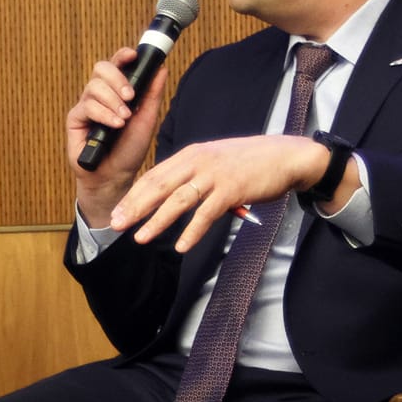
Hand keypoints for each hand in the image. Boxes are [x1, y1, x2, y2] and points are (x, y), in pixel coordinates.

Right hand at [66, 47, 166, 226]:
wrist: (115, 176)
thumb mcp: (147, 119)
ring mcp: (86, 106)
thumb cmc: (130, 150)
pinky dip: (103, 114)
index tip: (133, 55)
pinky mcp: (75, 119)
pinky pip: (87, 106)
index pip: (116, 64)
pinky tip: (114, 125)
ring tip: (124, 119)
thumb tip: (162, 67)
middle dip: (117, 78)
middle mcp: (100, 95)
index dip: (122, 55)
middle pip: (101, 68)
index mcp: (117, 91)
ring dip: (112, 101)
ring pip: (94, 86)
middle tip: (130, 96)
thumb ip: (152, 94)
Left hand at [107, 135, 330, 253]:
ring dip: (157, 221)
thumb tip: (169, 193)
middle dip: (135, 207)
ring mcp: (214, 175)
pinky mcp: (232, 190)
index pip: (154, 175)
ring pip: (178, 200)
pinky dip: (192, 231)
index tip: (118, 210)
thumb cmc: (248, 162)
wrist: (284, 156)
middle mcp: (198, 162)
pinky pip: (207, 214)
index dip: (134, 194)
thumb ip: (191, 173)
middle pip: (159, 186)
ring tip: (140, 238)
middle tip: (116, 224)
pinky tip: (181, 246)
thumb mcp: (214, 160)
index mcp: (191, 154)